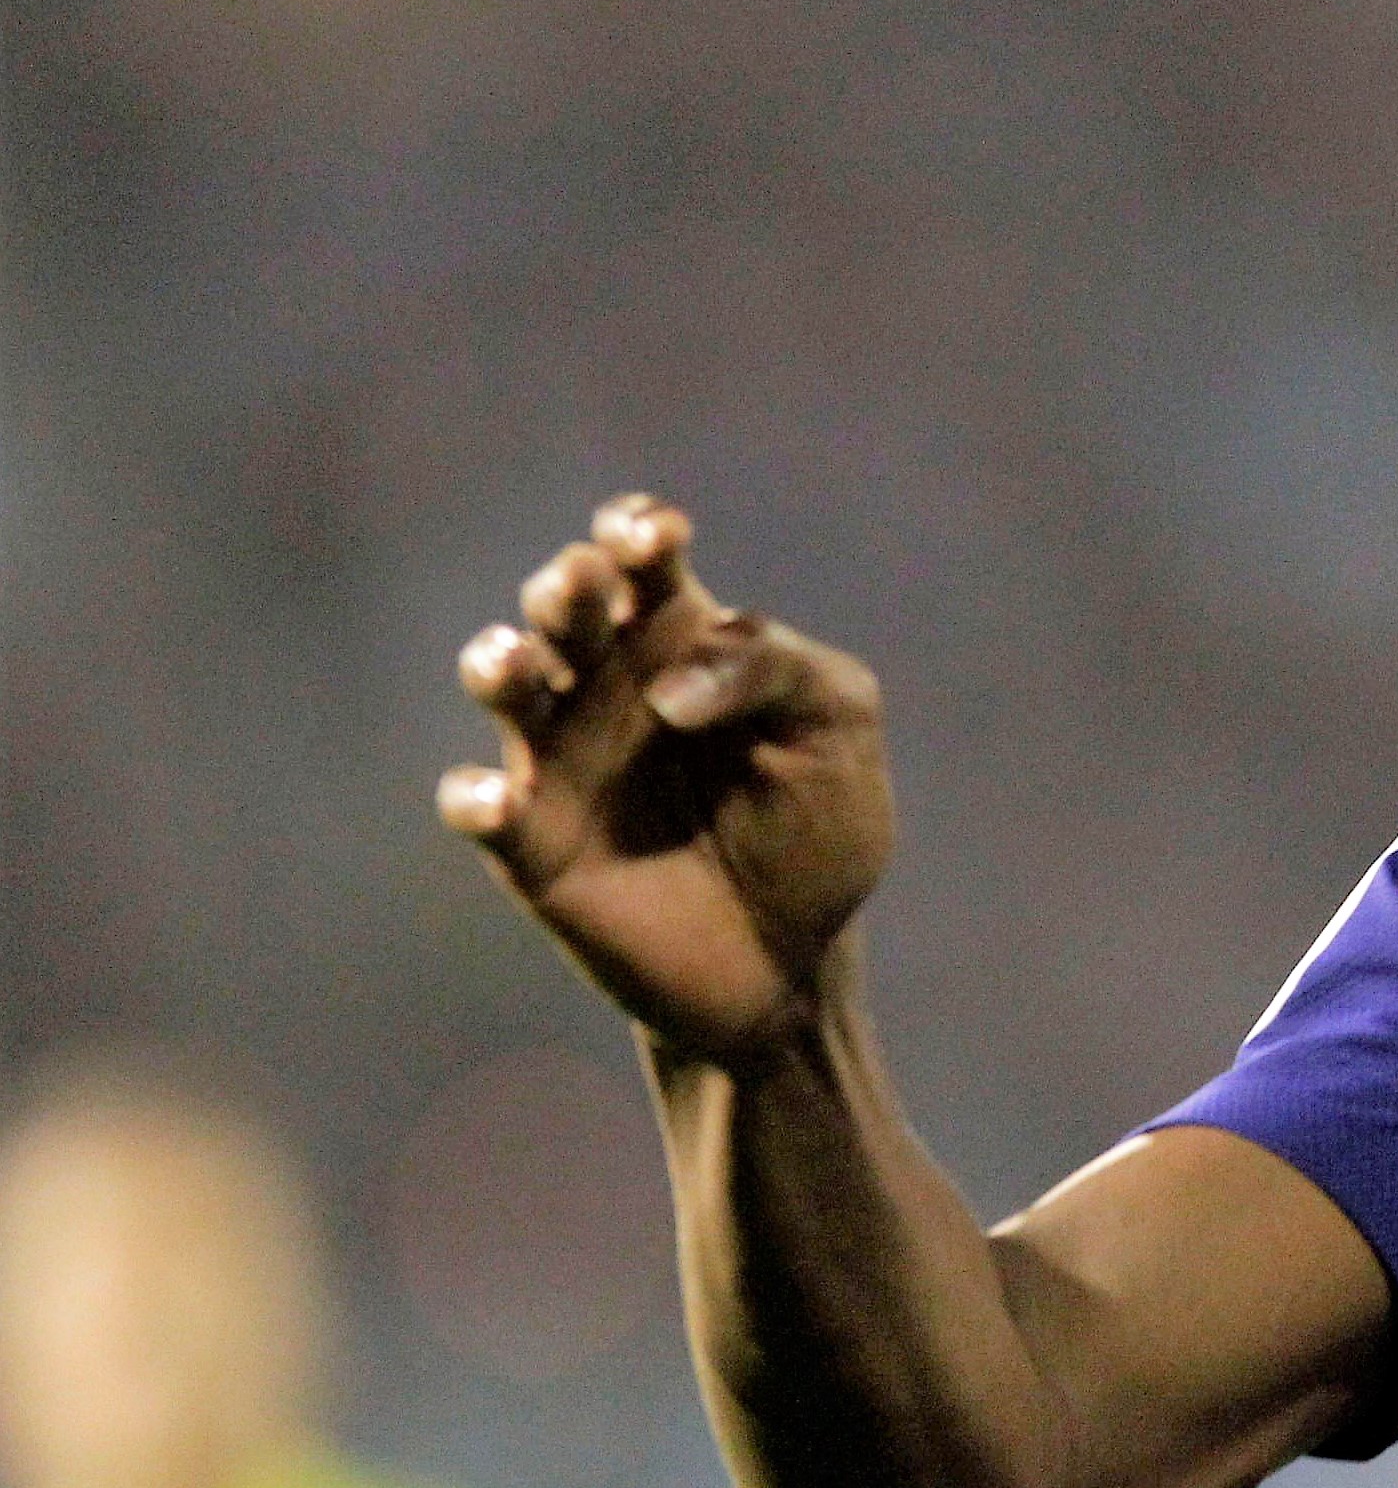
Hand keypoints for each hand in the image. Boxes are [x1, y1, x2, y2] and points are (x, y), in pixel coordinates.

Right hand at [438, 497, 893, 1059]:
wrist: (797, 956)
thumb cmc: (819, 825)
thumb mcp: (836, 726)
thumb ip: (775, 669)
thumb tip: (674, 686)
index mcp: (683, 637)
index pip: (641, 559)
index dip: (635, 532)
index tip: (655, 539)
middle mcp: (609, 683)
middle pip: (565, 606)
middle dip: (567, 586)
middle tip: (585, 590)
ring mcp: (563, 758)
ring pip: (502, 683)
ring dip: (497, 662)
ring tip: (512, 664)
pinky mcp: (531, 841)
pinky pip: (475, 806)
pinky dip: (472, 797)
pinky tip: (498, 800)